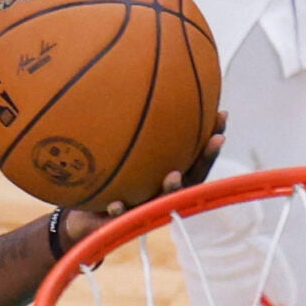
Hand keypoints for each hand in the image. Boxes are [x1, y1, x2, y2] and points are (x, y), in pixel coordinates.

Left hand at [56, 116, 229, 247]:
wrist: (83, 217)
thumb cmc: (108, 179)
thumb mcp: (118, 151)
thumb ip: (134, 129)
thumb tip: (140, 82)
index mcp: (169, 176)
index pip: (197, 156)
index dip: (211, 137)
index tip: (223, 115)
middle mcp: (162, 193)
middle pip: (192, 177)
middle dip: (204, 159)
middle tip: (215, 140)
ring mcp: (145, 208)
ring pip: (163, 199)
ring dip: (170, 188)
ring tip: (173, 176)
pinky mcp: (121, 224)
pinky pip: (121, 217)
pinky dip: (118, 209)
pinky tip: (115, 204)